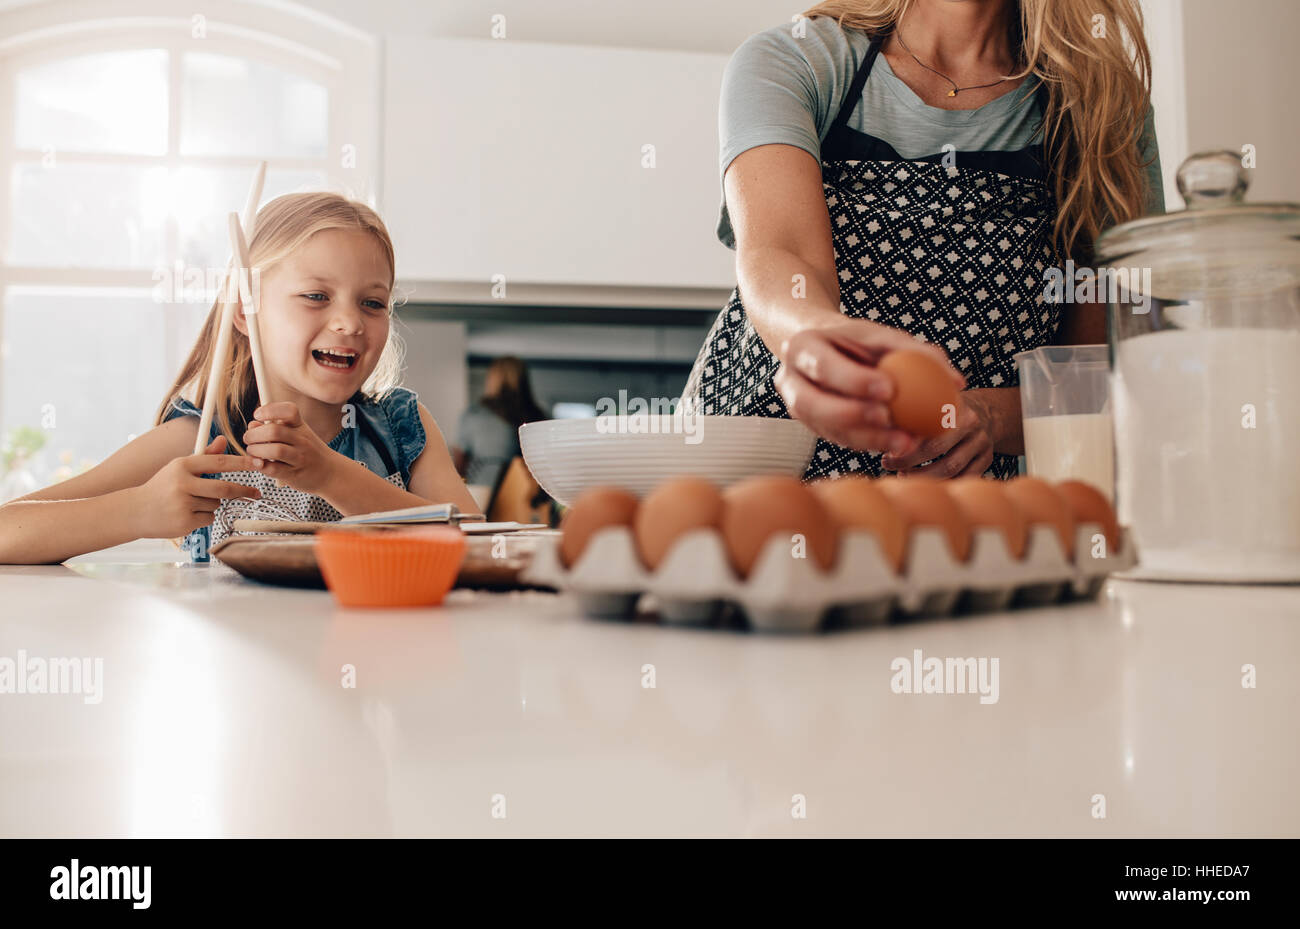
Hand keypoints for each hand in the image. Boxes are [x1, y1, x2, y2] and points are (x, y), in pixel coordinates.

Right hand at [130, 435, 262, 537]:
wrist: (135, 511)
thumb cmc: (163, 486)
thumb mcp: (180, 468)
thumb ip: (204, 457)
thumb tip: (223, 440)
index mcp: (182, 465)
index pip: (218, 462)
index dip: (241, 463)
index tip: (259, 463)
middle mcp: (182, 483)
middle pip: (224, 488)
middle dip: (243, 491)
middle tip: (256, 493)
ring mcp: (183, 503)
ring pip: (216, 504)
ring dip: (212, 504)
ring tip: (191, 503)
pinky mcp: (184, 521)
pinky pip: (209, 518)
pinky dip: (204, 517)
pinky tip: (187, 514)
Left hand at [243, 401, 340, 494]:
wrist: (331, 473)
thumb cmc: (308, 452)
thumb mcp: (296, 435)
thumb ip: (274, 427)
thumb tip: (252, 425)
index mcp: (301, 427)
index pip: (289, 411)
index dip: (269, 410)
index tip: (258, 415)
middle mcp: (302, 440)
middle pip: (274, 431)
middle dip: (254, 434)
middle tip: (248, 439)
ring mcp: (299, 458)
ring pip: (275, 450)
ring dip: (256, 451)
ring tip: (252, 452)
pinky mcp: (294, 474)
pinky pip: (274, 469)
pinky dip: (261, 466)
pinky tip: (259, 464)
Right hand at [772, 319, 964, 454]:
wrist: (824, 349)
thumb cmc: (857, 339)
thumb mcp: (882, 336)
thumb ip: (918, 353)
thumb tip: (955, 382)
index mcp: (802, 347)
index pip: (824, 366)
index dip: (854, 380)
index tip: (889, 389)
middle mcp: (789, 380)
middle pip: (813, 404)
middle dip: (852, 415)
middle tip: (890, 420)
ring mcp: (797, 407)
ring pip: (825, 429)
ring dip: (865, 437)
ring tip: (905, 442)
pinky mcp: (813, 427)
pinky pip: (838, 439)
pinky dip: (868, 443)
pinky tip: (898, 445)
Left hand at [880, 389, 996, 477]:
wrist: (987, 411)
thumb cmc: (945, 407)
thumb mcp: (934, 398)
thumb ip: (912, 407)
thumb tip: (876, 423)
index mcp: (954, 406)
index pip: (927, 426)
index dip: (905, 443)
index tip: (886, 452)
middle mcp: (971, 424)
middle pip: (937, 449)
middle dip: (908, 461)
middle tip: (888, 464)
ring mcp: (982, 443)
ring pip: (951, 469)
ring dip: (923, 476)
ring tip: (902, 475)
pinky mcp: (987, 459)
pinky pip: (964, 478)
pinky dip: (943, 484)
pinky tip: (924, 483)